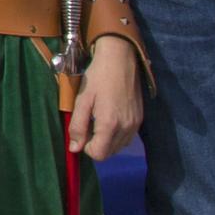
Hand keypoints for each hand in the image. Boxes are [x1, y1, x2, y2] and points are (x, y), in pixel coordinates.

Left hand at [68, 36, 142, 160]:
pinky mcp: (140, 119)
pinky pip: (127, 137)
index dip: (86, 147)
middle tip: (89, 123)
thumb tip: (74, 149)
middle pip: (109, 153)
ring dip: (107, 141)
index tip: (82, 131)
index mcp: (110, 125)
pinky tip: (110, 118)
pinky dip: (117, 135)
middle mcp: (126, 128)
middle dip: (96, 144)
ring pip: (119, 147)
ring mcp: (135, 124)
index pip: (99, 154)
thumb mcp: (82, 100)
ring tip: (98, 119)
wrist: (120, 59)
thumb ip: (78, 126)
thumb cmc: (97, 77)